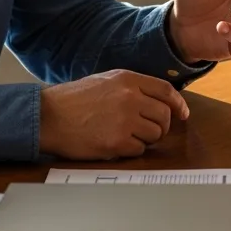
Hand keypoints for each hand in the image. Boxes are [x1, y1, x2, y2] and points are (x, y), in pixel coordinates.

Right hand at [39, 70, 191, 159]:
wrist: (48, 116)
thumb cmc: (73, 100)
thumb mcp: (105, 81)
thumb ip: (131, 87)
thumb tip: (158, 100)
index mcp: (128, 80)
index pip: (166, 91)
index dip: (178, 104)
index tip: (182, 114)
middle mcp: (129, 98)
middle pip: (164, 116)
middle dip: (161, 126)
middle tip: (149, 130)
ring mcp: (124, 120)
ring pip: (155, 134)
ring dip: (146, 139)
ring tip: (127, 136)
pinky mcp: (116, 143)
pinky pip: (139, 150)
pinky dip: (132, 150)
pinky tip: (116, 144)